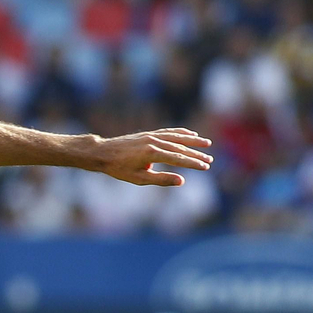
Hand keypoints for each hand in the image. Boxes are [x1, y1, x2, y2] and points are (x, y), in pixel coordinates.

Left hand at [90, 129, 212, 185]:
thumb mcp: (139, 179)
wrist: (103, 152)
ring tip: (206, 143)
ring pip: (177, 137)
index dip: (193, 163)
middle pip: (180, 148)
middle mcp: (153, 142)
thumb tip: (181, 181)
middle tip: (210, 160)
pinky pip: (168, 131)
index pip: (178, 158)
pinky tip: (190, 134)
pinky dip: (181, 132)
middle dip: (196, 154)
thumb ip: (161, 179)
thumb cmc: (119, 168)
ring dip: (192, 140)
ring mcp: (151, 135)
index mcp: (152, 154)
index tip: (205, 167)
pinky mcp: (148, 133)